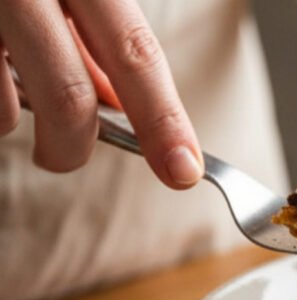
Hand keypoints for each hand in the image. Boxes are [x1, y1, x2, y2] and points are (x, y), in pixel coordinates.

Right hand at [0, 0, 201, 187]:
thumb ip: (97, 37)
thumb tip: (123, 106)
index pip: (136, 53)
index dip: (164, 120)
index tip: (183, 170)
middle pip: (68, 98)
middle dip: (73, 149)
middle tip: (64, 157)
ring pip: (3, 110)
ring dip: (9, 119)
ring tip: (4, 85)